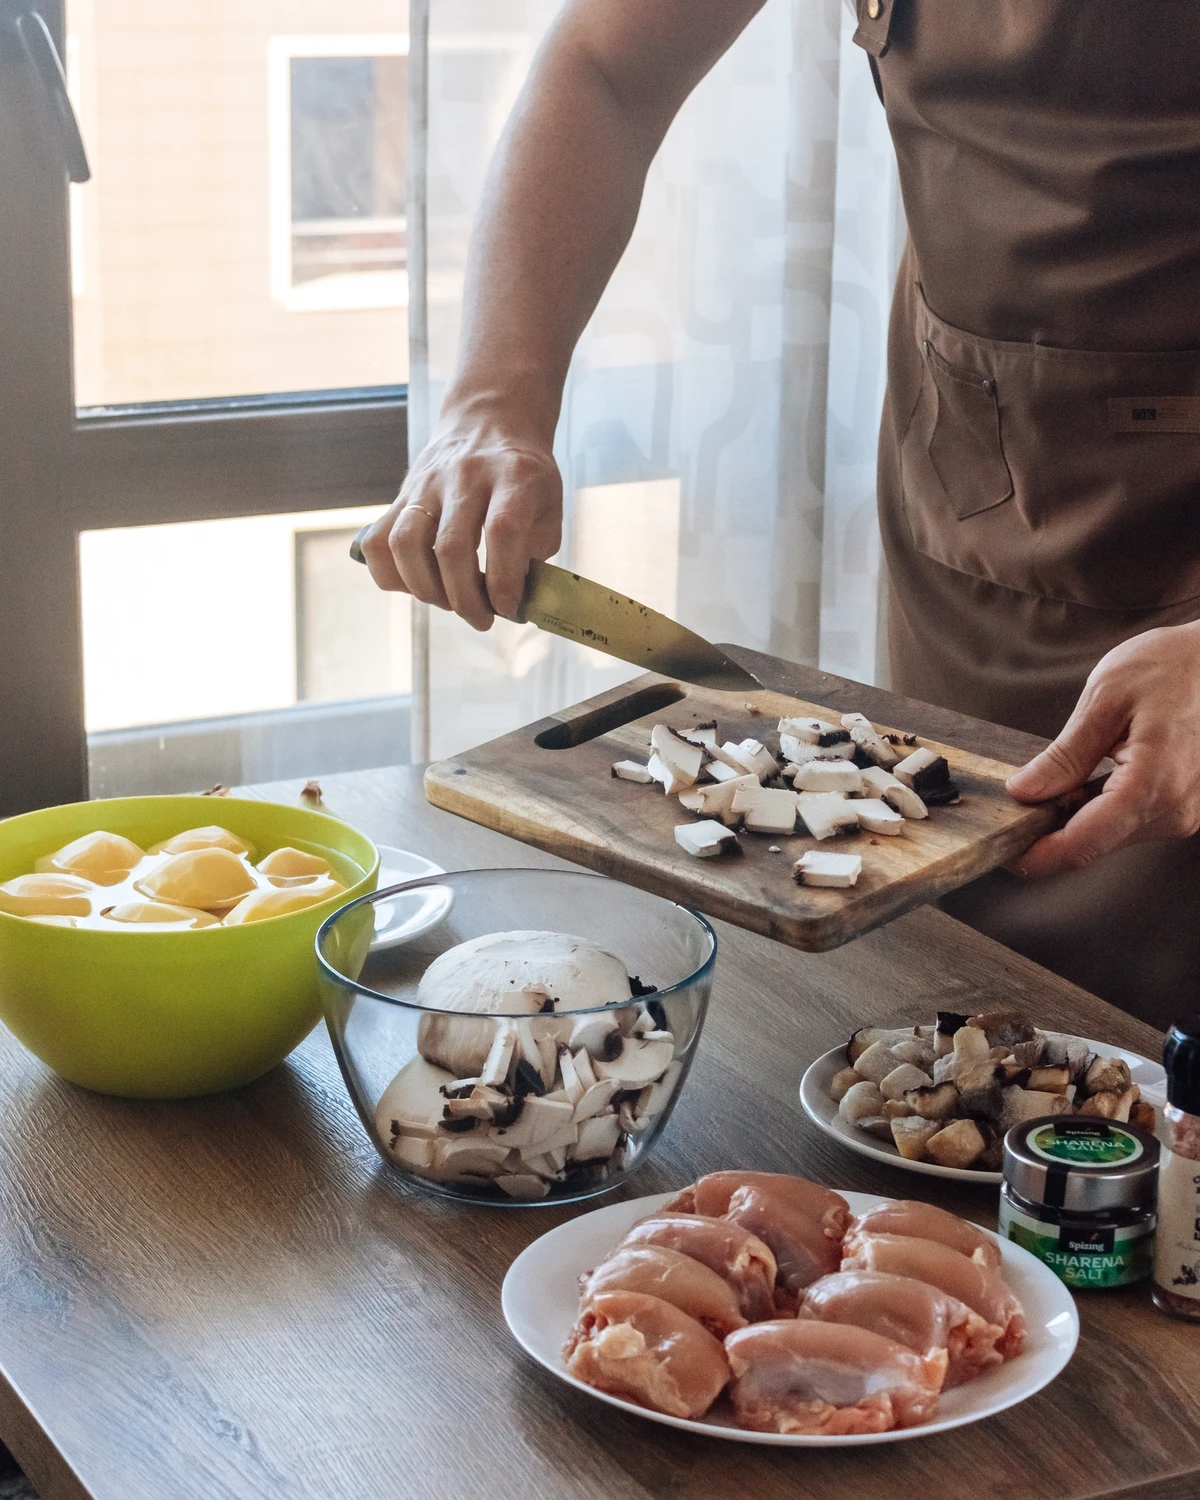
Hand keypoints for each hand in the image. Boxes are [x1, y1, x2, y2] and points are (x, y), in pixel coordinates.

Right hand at [360, 424, 562, 630]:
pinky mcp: (401, 494)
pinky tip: (415, 584)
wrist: (488, 421)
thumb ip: (536, 552)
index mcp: (513, 476)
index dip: (502, 579)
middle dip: (464, 599)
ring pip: (405, 543)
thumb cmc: (523, 475)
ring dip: (425, 589)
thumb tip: (510, 601)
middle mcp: (466, 476)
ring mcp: (427, 483)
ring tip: (447, 601)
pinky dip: (390, 575)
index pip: (501, 531)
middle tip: (480, 618)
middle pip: (451, 546)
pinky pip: (377, 540)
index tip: (507, 608)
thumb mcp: (549, 505)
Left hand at [1005, 622, 1199, 877]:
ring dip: (1076, 818)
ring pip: (1111, 837)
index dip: (1035, 856)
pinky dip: (1102, 809)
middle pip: (1093, 846)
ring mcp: (1187, 813)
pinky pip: (1131, 822)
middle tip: (1018, 800)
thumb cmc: (1175, 666)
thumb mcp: (1106, 699)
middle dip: (1049, 833)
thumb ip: (1064, 755)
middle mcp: (1177, 810)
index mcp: (1155, 784)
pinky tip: (1094, 777)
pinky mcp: (1187, 808)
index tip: (1002, 851)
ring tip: (1063, 776)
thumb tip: (1024, 792)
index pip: (1082, 844)